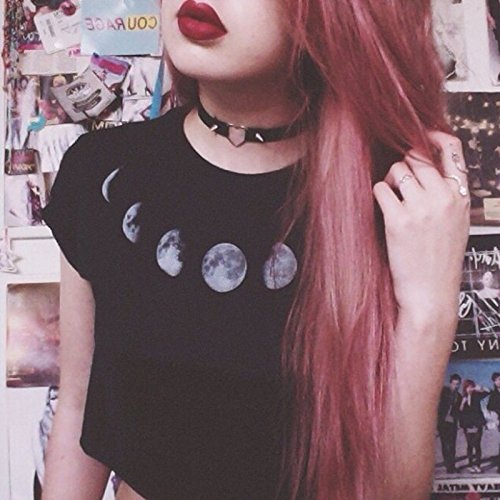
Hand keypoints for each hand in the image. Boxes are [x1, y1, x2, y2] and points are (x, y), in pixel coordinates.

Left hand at [372, 131, 469, 324]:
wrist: (430, 293)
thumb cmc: (439, 260)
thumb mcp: (455, 223)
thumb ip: (447, 195)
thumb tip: (425, 170)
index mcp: (460, 196)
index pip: (453, 149)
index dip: (433, 136)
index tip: (420, 136)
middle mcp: (444, 197)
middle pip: (416, 156)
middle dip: (403, 165)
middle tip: (399, 185)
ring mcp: (422, 208)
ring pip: (397, 168)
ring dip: (390, 180)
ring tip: (392, 200)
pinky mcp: (398, 220)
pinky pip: (381, 188)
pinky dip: (378, 195)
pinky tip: (384, 210)